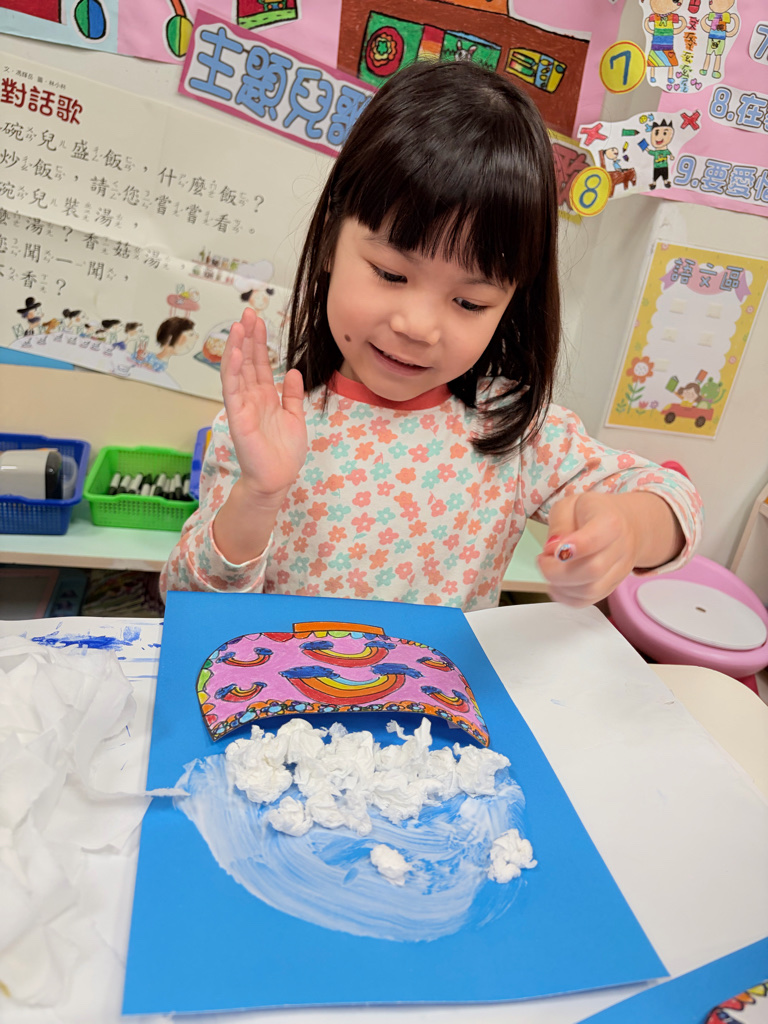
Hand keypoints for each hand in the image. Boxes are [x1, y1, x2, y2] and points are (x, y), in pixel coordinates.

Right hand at [221, 307, 307, 504]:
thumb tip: (291, 371)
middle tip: (248, 312)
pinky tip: (236, 352)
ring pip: (237, 370)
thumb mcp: (295, 418)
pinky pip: (232, 390)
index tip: (259, 319)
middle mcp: (251, 397)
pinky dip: (233, 370)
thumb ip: (291, 395)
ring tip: (239, 325)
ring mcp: (242, 405)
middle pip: (248, 361)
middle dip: (248, 337)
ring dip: (238, 347)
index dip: (259, 341)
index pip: (260, 363)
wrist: (277, 479)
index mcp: (265, 397)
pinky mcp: (237, 417)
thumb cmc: (284, 453)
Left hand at [537, 492, 639, 607]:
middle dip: (557, 571)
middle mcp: (620, 548)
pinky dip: (566, 597)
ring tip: (549, 570)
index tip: (553, 549)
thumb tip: (552, 549)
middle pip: (593, 570)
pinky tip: (556, 583)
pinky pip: (588, 600)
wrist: (624, 522)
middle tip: (542, 560)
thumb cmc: (593, 512)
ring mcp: (619, 571)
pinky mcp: (612, 586)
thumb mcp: (570, 504)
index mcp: (610, 522)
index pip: (595, 539)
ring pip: (590, 591)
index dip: (574, 548)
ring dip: (560, 586)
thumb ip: (559, 523)